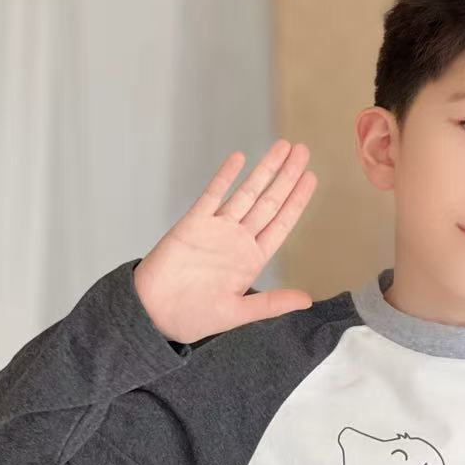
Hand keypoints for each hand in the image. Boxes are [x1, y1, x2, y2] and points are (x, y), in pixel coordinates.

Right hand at [133, 143, 317, 342]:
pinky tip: (239, 158)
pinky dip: (225, 177)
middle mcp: (238, 240)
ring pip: (246, 193)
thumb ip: (272, 304)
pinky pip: (211, 195)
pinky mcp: (192, 223)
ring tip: (282, 147)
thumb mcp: (238, 313)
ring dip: (264, 170)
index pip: (281, 224)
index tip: (311, 178)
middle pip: (269, 202)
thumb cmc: (194, 317)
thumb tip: (307, 301)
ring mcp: (216, 229)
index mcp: (252, 260)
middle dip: (286, 176)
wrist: (153, 313)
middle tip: (303, 151)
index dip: (296, 201)